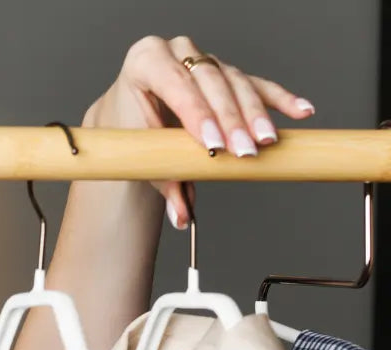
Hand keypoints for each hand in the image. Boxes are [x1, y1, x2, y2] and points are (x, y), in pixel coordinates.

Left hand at [85, 35, 315, 227]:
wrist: (130, 111)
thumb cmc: (132, 129)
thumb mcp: (141, 151)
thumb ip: (163, 182)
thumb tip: (182, 217)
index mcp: (147, 61)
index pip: (177, 84)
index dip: (197, 114)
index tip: (213, 144)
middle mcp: (177, 51)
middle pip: (211, 83)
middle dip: (230, 120)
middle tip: (245, 150)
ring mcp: (205, 57)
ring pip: (236, 82)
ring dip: (254, 114)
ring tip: (267, 140)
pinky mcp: (227, 70)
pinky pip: (255, 83)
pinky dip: (278, 99)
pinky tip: (301, 111)